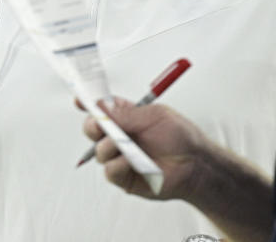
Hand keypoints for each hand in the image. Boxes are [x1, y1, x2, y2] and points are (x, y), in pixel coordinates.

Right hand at [81, 97, 213, 201]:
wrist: (195, 165)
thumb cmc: (181, 137)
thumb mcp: (154, 116)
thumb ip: (127, 113)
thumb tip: (102, 106)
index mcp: (127, 116)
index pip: (102, 108)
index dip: (89, 103)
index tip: (79, 100)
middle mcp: (121, 136)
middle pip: (93, 129)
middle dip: (92, 125)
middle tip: (100, 124)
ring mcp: (120, 156)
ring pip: (99, 150)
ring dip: (107, 146)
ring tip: (122, 145)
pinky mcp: (124, 176)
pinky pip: (109, 170)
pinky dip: (116, 165)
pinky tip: (129, 162)